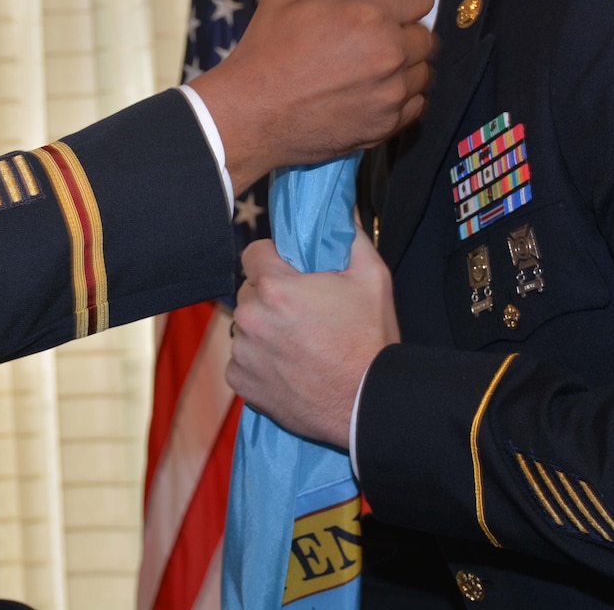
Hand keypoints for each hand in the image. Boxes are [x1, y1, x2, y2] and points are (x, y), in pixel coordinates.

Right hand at [192, 0, 432, 194]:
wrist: (250, 114)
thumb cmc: (264, 52)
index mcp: (370, 16)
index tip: (391, 6)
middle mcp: (389, 54)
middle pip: (425, 36)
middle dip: (405, 33)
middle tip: (377, 40)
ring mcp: (391, 94)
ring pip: (423, 72)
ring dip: (405, 68)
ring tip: (375, 69)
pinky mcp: (386, 125)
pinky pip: (416, 104)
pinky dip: (401, 98)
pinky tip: (375, 93)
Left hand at [227, 221, 398, 448]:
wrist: (367, 404)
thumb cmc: (371, 340)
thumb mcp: (372, 277)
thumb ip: (350, 236)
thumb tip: (339, 209)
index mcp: (275, 287)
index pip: (253, 252)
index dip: (273, 258)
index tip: (290, 270)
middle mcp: (251, 317)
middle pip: (249, 291)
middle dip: (270, 296)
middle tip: (301, 311)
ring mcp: (243, 352)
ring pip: (245, 326)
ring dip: (263, 329)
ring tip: (298, 343)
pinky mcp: (242, 382)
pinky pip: (241, 360)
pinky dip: (258, 362)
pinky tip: (288, 366)